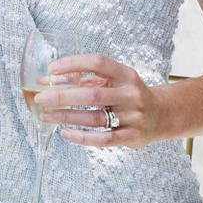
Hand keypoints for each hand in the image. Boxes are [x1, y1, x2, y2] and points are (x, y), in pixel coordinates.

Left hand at [35, 53, 164, 148]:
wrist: (163, 115)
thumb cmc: (128, 95)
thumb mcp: (112, 81)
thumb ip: (83, 79)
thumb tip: (46, 80)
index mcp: (126, 75)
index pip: (98, 63)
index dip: (73, 64)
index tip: (51, 69)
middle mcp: (131, 94)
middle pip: (92, 94)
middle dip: (62, 96)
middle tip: (40, 97)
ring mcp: (133, 117)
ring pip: (94, 118)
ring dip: (66, 116)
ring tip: (46, 115)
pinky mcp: (132, 136)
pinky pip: (103, 138)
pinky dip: (82, 137)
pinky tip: (65, 133)